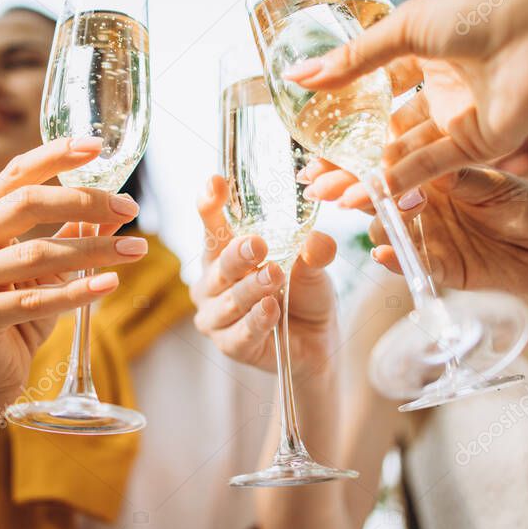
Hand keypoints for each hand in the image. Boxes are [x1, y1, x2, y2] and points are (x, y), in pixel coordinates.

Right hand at [0, 137, 146, 399]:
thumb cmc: (19, 311)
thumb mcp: (50, 267)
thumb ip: (75, 232)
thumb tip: (119, 205)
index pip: (16, 174)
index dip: (56, 156)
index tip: (96, 145)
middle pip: (25, 205)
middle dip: (83, 200)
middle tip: (129, 205)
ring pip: (36, 254)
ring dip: (94, 248)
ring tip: (137, 249)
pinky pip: (35, 300)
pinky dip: (77, 291)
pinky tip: (110, 284)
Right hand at [192, 175, 338, 375]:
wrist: (317, 340)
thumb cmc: (303, 293)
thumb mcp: (313, 266)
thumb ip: (313, 252)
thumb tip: (317, 240)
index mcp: (224, 253)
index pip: (212, 225)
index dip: (210, 204)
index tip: (215, 183)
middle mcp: (212, 282)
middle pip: (218, 264)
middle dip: (237, 254)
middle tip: (257, 244)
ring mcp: (217, 316)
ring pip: (228, 301)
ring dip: (251, 289)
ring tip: (275, 276)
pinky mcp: (230, 346)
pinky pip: (238, 334)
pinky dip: (256, 321)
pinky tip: (272, 309)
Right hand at [285, 0, 527, 192]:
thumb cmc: (479, 13)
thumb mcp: (404, 29)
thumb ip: (353, 59)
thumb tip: (297, 76)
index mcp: (428, 50)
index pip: (377, 88)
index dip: (344, 111)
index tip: (311, 133)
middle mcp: (443, 87)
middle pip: (386, 129)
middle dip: (350, 155)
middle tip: (314, 178)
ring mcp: (460, 118)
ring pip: (404, 153)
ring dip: (368, 174)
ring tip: (329, 193)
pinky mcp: (479, 145)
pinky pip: (433, 166)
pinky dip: (402, 180)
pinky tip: (368, 192)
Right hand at [305, 162, 527, 300]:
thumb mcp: (498, 185)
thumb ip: (458, 180)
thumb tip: (415, 172)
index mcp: (435, 173)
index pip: (388, 164)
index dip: (356, 161)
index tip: (328, 158)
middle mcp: (425, 203)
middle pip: (375, 196)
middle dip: (346, 191)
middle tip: (320, 189)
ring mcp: (429, 235)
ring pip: (386, 230)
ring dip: (372, 224)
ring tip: (364, 218)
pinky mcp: (439, 267)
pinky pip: (409, 264)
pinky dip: (395, 261)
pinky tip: (382, 256)